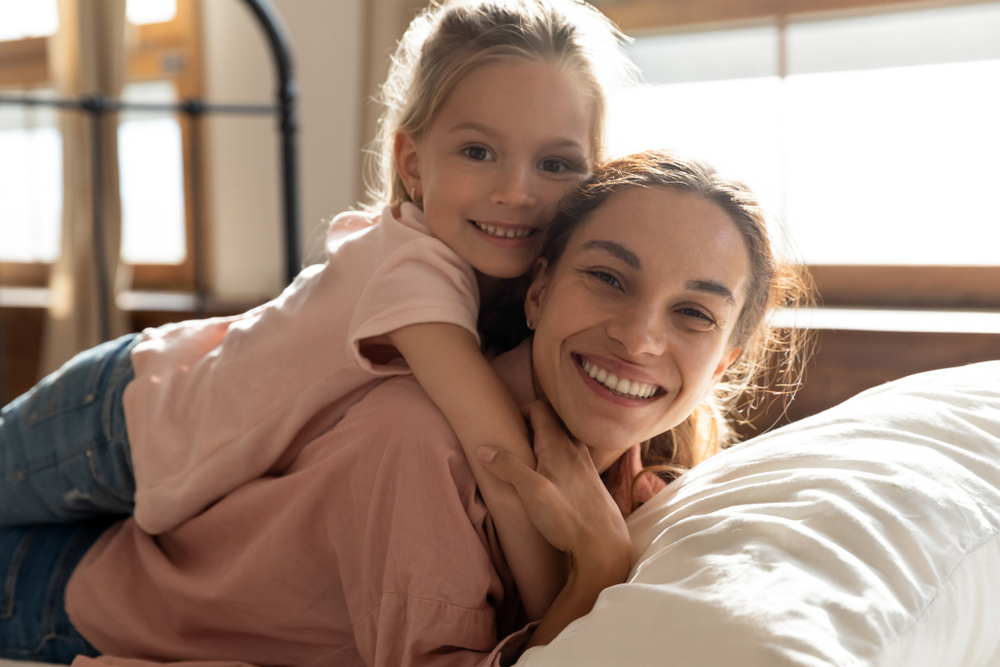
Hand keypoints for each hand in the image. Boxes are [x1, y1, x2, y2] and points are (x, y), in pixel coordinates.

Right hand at [477, 401, 629, 578]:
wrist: (604, 545)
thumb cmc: (568, 518)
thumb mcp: (531, 493)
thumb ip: (508, 468)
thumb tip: (484, 450)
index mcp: (559, 445)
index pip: (540, 410)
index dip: (521, 411)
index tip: (506, 425)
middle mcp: (575, 448)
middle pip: (550, 423)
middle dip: (530, 426)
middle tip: (512, 442)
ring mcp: (585, 463)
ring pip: (561, 440)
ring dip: (542, 443)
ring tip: (526, 460)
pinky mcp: (589, 479)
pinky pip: (569, 456)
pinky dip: (554, 457)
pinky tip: (547, 479)